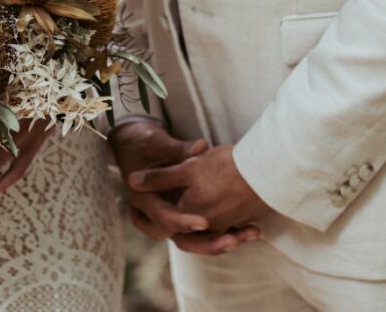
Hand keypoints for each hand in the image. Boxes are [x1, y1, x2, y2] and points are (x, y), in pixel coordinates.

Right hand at [111, 121, 247, 251]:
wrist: (136, 145)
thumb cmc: (145, 143)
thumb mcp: (159, 143)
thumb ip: (180, 149)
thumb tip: (200, 147)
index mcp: (143, 199)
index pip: (162, 216)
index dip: (182, 221)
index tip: (204, 223)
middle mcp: (155, 214)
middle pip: (179, 238)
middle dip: (207, 243)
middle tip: (233, 239)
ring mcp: (171, 217)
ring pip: (194, 240)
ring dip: (219, 242)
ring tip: (247, 235)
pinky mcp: (184, 215)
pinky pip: (202, 233)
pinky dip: (223, 233)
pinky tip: (249, 230)